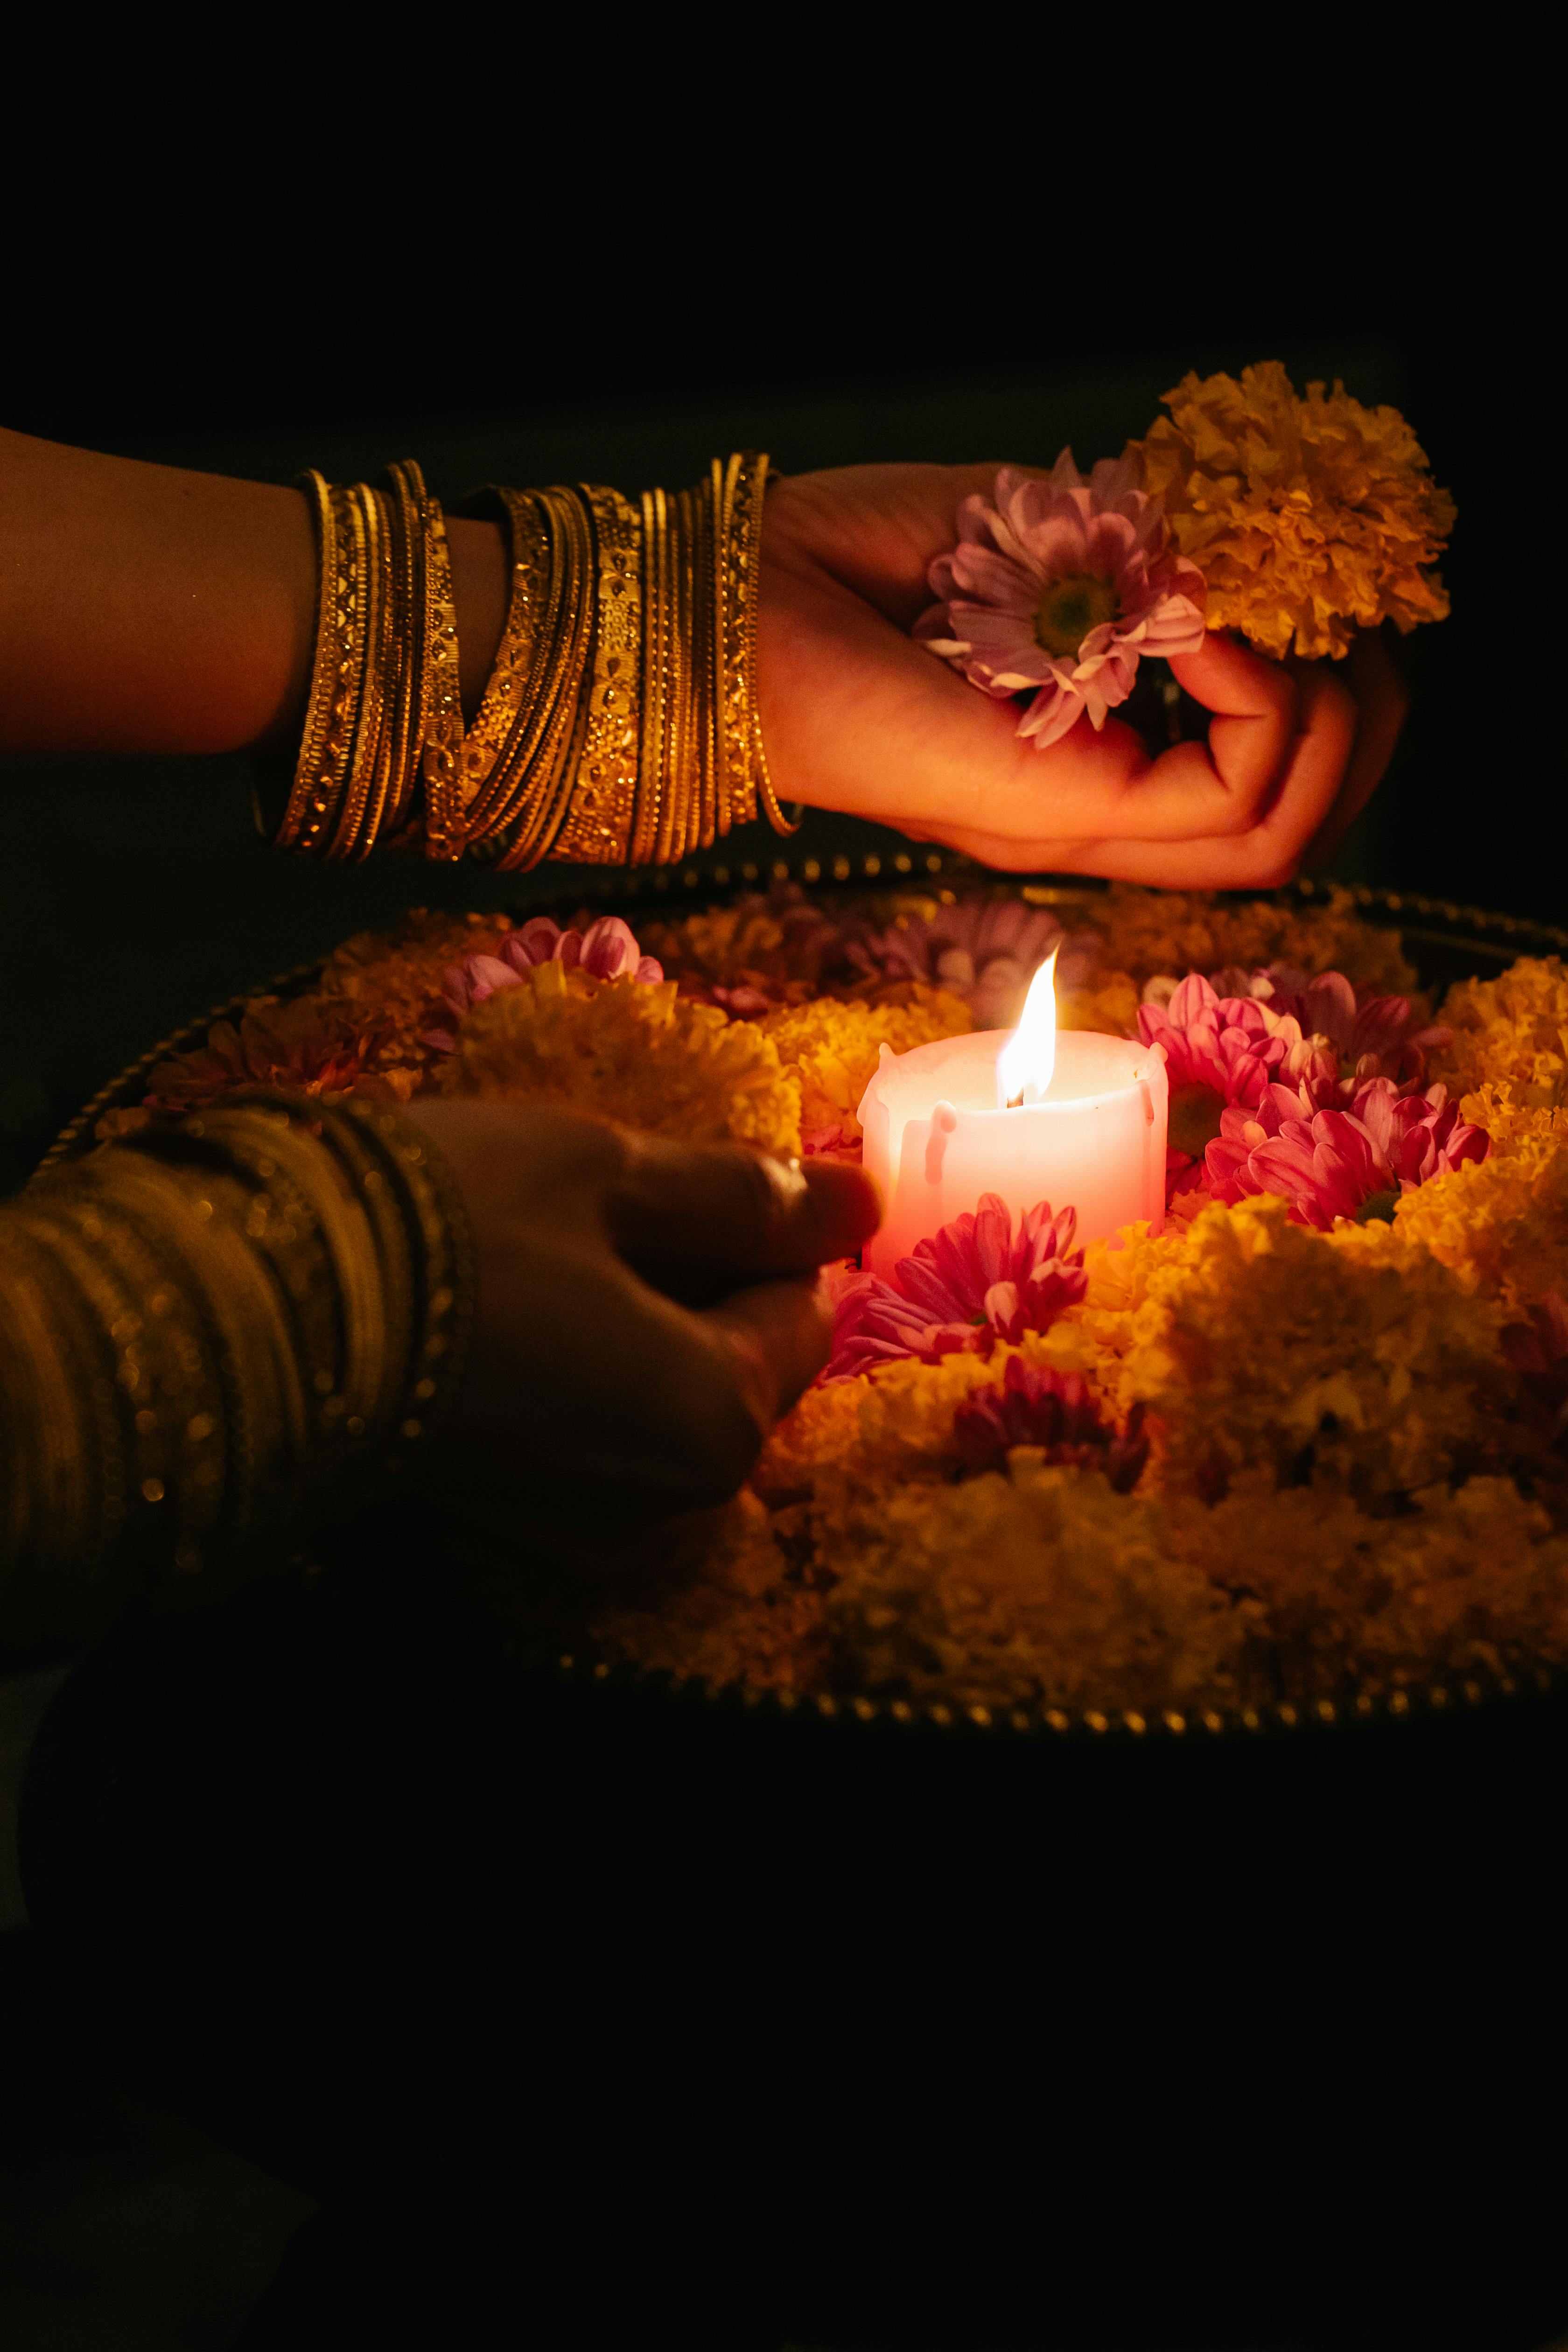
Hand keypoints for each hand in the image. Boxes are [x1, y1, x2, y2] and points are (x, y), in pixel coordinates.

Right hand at [400, 1099, 877, 1518]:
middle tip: (595, 1204)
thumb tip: (861, 1202)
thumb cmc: (452, 1226)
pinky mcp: (513, 1522)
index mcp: (720, 1420)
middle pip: (734, 1363)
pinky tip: (502, 1305)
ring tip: (539, 1246)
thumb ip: (743, 1195)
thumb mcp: (610, 1173)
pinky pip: (589, 1428)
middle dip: (690, 1279)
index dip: (756, 1228)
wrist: (258, 1319)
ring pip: (657, 1394)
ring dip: (626, 1316)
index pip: (803, 1310)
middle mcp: (673, 1501)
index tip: (668, 1176)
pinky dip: (573, 1363)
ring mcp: (588, 1525)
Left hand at [759, 463, 1406, 886]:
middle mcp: (1094, 809)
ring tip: (1278, 630)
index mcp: (1088, 756)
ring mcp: (1080, 820)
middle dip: (1361, 728)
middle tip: (1342, 634)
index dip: (1331, 704)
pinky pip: (1230, 795)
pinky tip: (1208, 626)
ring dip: (1329, 722)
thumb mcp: (1045, 552)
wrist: (742, 607)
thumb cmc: (865, 564)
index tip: (1311, 604)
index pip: (1260, 785)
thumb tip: (1257, 579)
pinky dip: (1262, 701)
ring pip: (1281, 835)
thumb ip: (1148, 575)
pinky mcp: (1060, 807)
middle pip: (1295, 831)